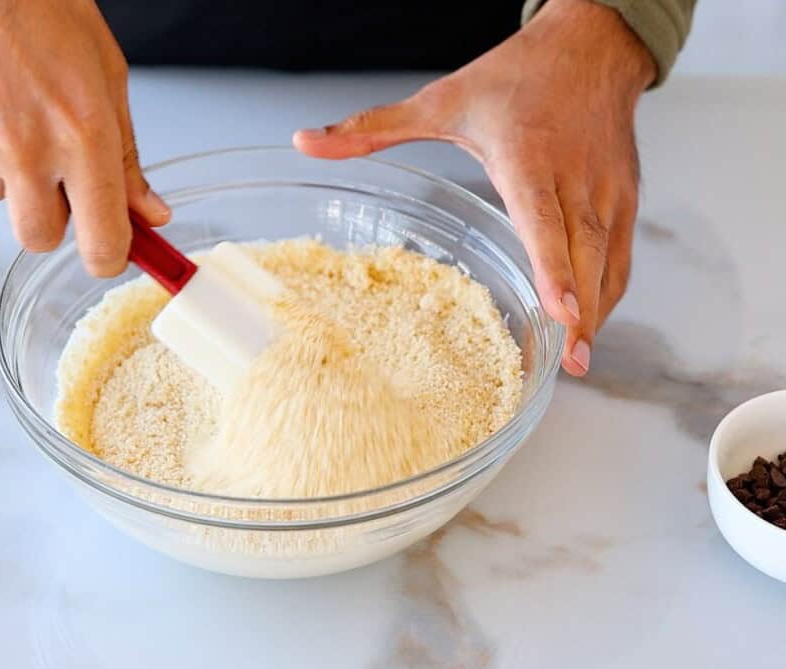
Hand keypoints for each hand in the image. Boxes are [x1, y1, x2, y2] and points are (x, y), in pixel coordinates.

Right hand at [0, 0, 168, 275]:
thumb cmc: (41, 4)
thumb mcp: (106, 75)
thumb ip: (126, 157)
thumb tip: (149, 215)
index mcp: (81, 133)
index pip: (101, 240)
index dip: (108, 256)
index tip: (110, 252)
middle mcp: (23, 146)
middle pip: (39, 238)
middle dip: (50, 217)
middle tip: (51, 170)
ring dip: (3, 169)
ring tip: (5, 105)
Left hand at [293, 0, 654, 375]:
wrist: (590, 44)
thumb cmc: (516, 76)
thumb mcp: (441, 101)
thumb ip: (372, 128)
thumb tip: (304, 141)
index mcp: (526, 154)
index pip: (541, 216)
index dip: (552, 265)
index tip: (560, 310)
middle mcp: (573, 174)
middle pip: (580, 250)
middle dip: (578, 309)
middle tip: (571, 361)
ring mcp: (605, 187)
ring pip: (605, 257)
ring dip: (596, 310)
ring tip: (578, 359)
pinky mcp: (625, 195)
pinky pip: (621, 253)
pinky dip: (608, 290)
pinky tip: (589, 323)